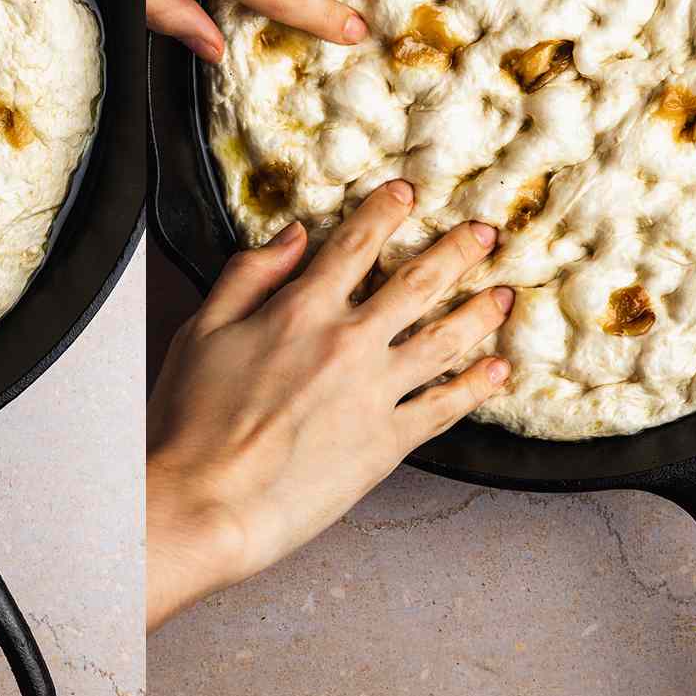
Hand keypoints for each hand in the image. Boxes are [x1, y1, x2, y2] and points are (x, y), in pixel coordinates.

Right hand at [146, 180, 512, 630]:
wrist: (208, 501)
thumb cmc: (191, 422)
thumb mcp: (202, 329)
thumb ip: (249, 275)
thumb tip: (295, 235)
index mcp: (301, 309)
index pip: (355, 244)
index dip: (386, 211)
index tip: (407, 193)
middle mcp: (349, 342)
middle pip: (419, 282)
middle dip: (456, 251)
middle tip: (483, 233)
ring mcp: (375, 392)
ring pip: (446, 338)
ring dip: (481, 312)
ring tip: (504, 295)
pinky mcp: (389, 442)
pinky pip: (446, 406)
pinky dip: (477, 386)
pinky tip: (496, 371)